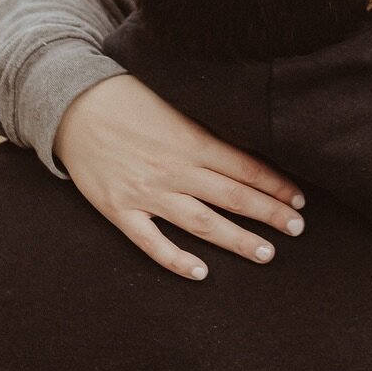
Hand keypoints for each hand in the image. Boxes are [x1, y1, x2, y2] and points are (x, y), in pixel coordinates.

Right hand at [54, 74, 306, 280]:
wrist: (73, 104)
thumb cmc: (127, 97)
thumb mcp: (173, 102)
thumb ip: (204, 126)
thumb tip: (245, 142)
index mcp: (190, 139)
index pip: (245, 167)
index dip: (276, 185)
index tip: (299, 199)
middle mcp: (174, 168)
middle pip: (232, 196)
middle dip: (270, 214)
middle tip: (298, 229)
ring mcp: (146, 191)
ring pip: (201, 222)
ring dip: (237, 239)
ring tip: (267, 253)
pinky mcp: (119, 209)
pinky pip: (151, 241)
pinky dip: (176, 259)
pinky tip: (200, 273)